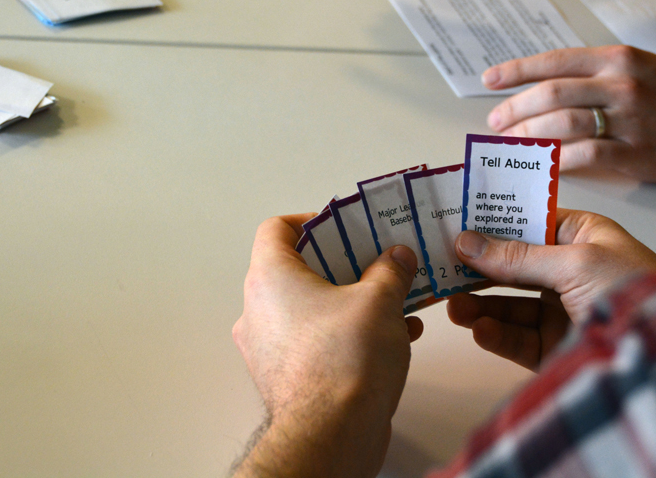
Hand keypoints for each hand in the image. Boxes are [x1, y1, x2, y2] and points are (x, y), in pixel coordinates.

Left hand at [232, 214, 422, 477]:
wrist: (333, 435)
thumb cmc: (345, 361)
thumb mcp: (380, 300)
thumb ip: (390, 269)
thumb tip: (397, 257)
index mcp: (270, 278)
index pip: (276, 229)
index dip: (310, 221)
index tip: (344, 227)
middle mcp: (259, 310)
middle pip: (297, 269)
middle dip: (344, 264)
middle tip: (376, 262)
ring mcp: (268, 346)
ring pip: (310, 308)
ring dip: (352, 301)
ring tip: (394, 303)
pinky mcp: (285, 376)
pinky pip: (315, 340)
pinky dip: (348, 333)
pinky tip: (394, 337)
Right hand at [447, 208, 655, 370]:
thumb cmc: (637, 292)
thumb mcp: (575, 262)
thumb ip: (518, 256)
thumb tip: (468, 241)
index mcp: (584, 238)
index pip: (529, 224)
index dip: (493, 225)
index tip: (456, 225)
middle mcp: (573, 271)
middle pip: (514, 266)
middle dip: (479, 268)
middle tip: (442, 268)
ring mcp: (565, 311)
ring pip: (511, 305)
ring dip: (481, 304)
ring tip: (452, 305)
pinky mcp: (560, 348)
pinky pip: (519, 338)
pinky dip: (497, 334)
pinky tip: (478, 328)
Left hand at [483, 45, 655, 183]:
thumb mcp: (639, 67)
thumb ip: (595, 73)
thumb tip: (544, 85)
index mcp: (617, 58)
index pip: (554, 61)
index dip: (516, 71)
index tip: (489, 80)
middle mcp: (621, 84)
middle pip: (551, 94)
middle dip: (515, 109)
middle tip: (495, 123)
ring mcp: (629, 120)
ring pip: (562, 125)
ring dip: (529, 136)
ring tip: (512, 144)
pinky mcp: (636, 154)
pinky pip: (585, 157)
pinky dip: (557, 162)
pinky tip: (542, 165)